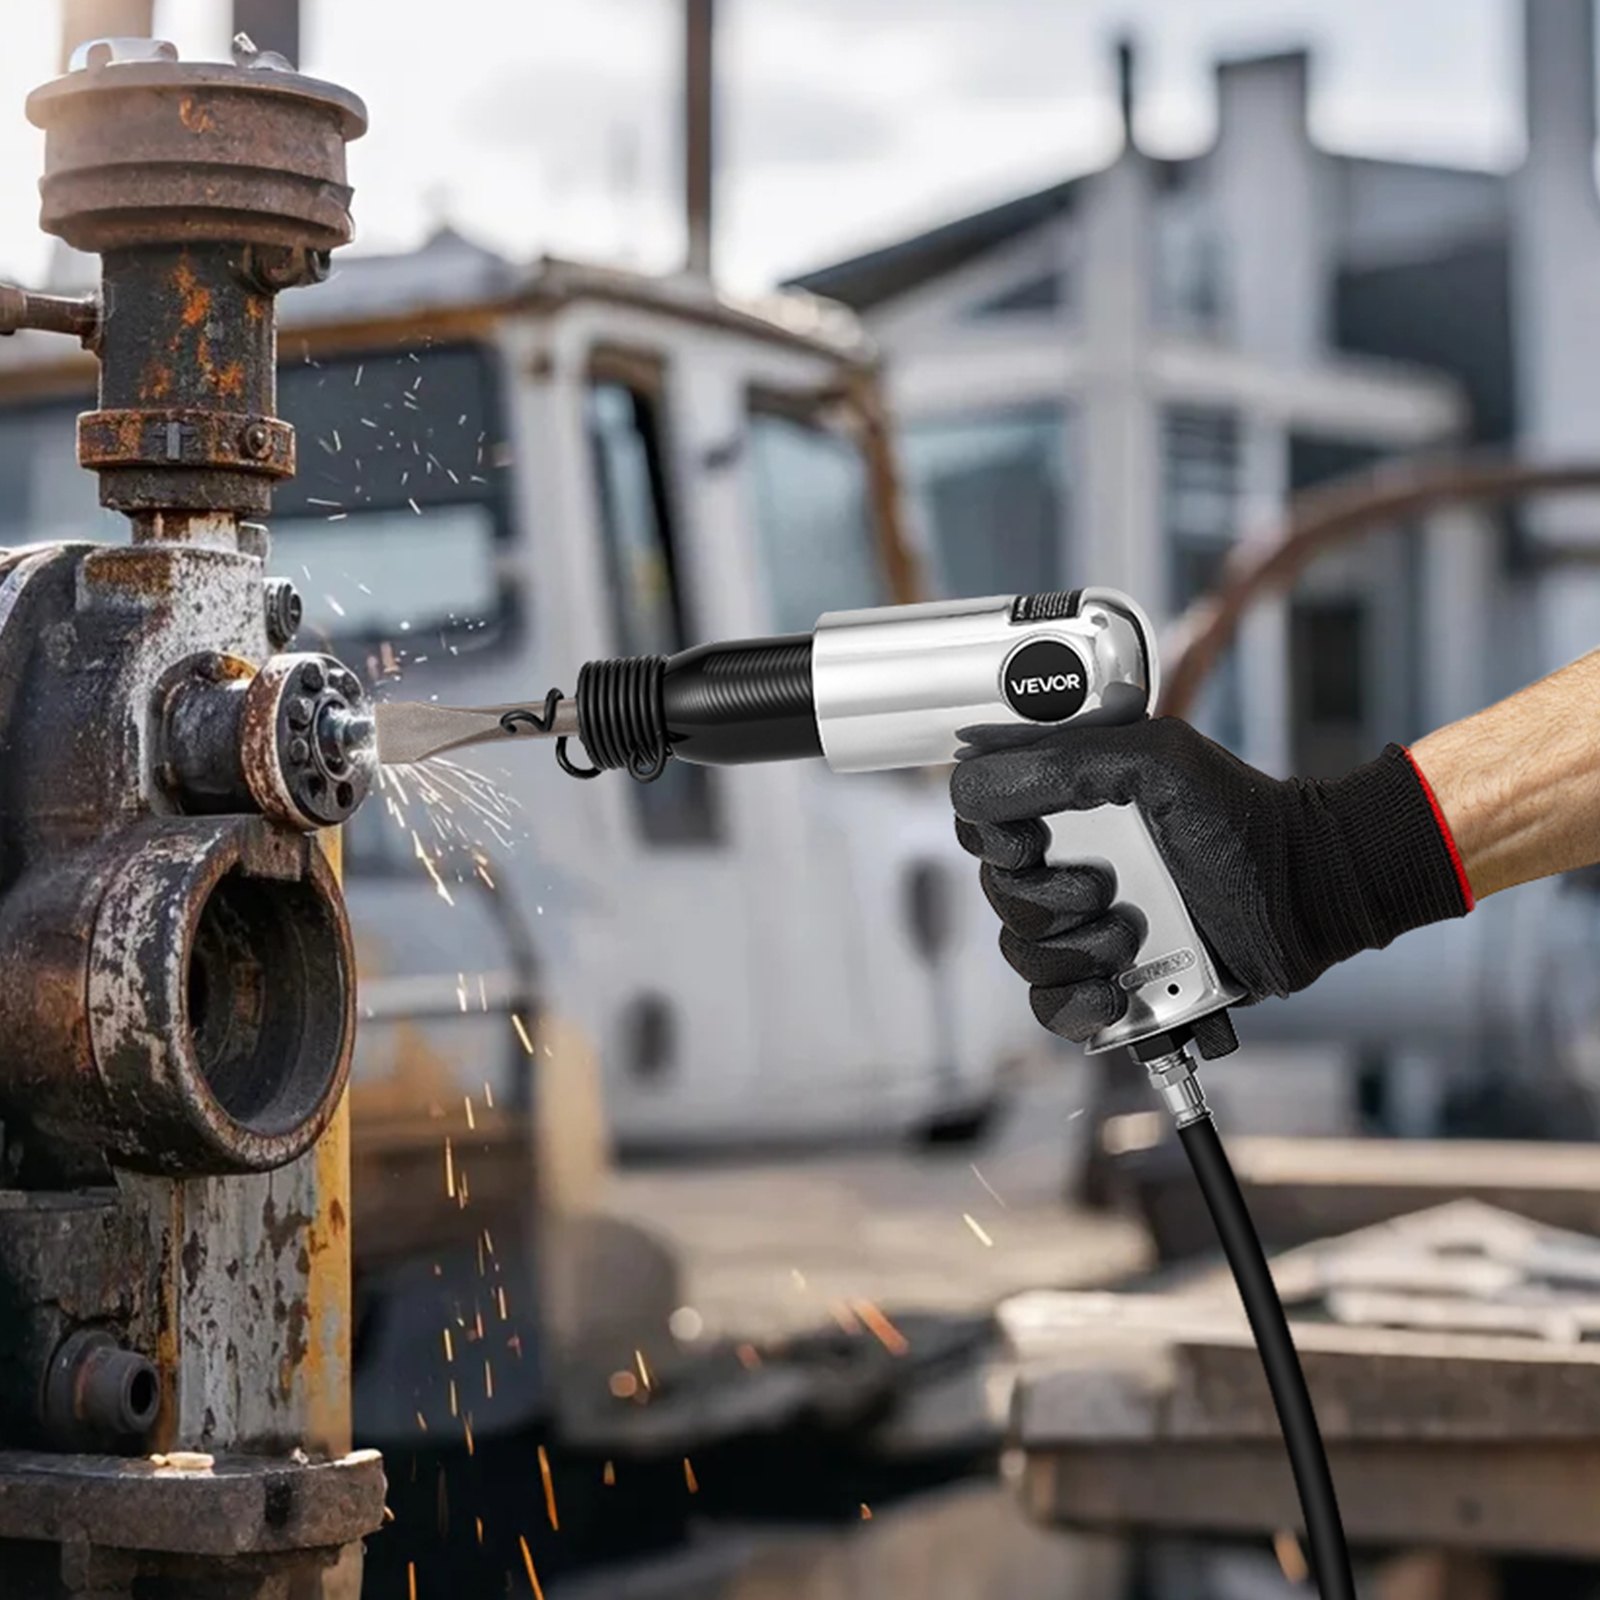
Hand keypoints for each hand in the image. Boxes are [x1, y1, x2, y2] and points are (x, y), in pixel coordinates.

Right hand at [950, 718, 1471, 1042]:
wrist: (1308, 894)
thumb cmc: (1243, 818)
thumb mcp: (1154, 760)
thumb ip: (1064, 763)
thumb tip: (976, 787)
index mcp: (1068, 806)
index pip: (980, 821)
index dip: (993, 836)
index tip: (1033, 841)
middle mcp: (1069, 863)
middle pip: (997, 893)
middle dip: (1047, 898)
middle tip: (1106, 888)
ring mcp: (1087, 926)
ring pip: (1022, 952)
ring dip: (1076, 948)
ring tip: (1134, 932)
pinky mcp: (1109, 981)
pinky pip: (1051, 1007)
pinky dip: (1078, 1002)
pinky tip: (1118, 987)